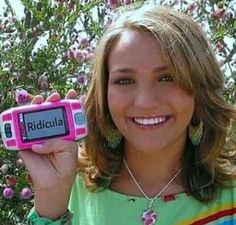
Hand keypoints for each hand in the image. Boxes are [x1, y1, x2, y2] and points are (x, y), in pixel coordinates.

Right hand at [19, 89, 78, 218]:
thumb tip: (38, 143)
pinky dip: (19, 122)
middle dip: (52, 102)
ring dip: (36, 107)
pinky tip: (22, 111)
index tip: (72, 93)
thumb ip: (56, 142)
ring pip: (35, 118)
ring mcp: (38, 136)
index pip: (66, 114)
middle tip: (54, 97)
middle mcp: (51, 132)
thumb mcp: (68, 150)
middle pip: (50, 113)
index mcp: (65, 132)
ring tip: (39, 100)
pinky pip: (20, 132)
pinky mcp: (26, 144)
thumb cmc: (65, 165)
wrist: (53, 183)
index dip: (69, 103)